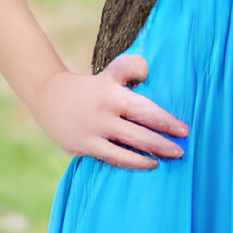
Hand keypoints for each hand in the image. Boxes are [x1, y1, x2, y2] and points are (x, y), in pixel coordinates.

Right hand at [27, 52, 188, 169]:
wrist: (48, 95)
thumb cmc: (90, 86)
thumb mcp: (109, 72)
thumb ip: (130, 68)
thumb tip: (148, 70)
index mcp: (112, 97)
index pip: (145, 111)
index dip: (166, 122)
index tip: (184, 131)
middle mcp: (103, 118)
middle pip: (138, 135)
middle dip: (162, 145)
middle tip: (180, 152)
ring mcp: (91, 136)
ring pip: (123, 153)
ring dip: (145, 160)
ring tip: (161, 162)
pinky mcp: (81, 148)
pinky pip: (109, 159)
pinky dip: (126, 163)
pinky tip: (140, 165)